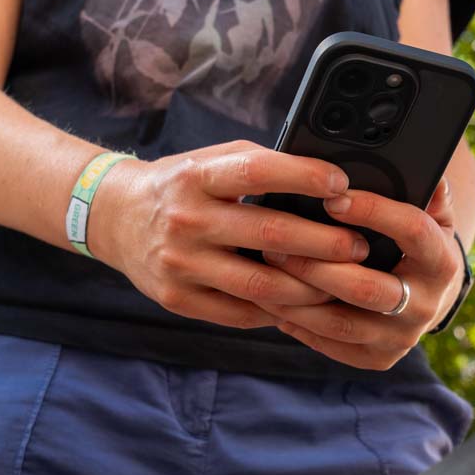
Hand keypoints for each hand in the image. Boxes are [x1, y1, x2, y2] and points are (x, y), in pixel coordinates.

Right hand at [88, 140, 371, 331]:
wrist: (115, 218)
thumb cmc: (181, 185)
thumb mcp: (210, 161)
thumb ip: (258, 166)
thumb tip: (325, 181)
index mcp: (197, 177)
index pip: (257, 172)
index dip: (304, 177)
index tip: (341, 185)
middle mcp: (186, 220)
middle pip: (270, 234)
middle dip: (325, 242)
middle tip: (359, 246)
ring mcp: (180, 264)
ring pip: (261, 285)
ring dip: (310, 287)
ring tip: (341, 282)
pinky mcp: (178, 299)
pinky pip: (240, 313)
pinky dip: (278, 311)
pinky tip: (304, 304)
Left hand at [265, 177, 464, 369]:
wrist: (428, 298)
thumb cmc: (418, 245)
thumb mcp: (432, 215)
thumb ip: (428, 190)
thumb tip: (425, 167)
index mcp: (442, 262)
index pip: (412, 232)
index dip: (374, 212)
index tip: (333, 197)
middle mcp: (427, 305)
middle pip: (367, 288)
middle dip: (317, 265)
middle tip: (276, 243)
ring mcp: (401, 338)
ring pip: (340, 322)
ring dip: (296, 298)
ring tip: (262, 271)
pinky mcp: (377, 359)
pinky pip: (330, 343)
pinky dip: (298, 323)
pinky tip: (270, 300)